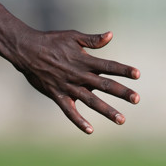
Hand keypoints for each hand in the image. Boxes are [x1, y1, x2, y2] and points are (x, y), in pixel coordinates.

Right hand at [17, 29, 139, 133]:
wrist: (27, 50)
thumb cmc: (51, 41)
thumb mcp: (72, 36)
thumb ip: (92, 40)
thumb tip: (110, 35)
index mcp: (84, 60)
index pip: (108, 65)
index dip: (123, 70)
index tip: (138, 74)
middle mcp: (78, 74)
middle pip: (104, 84)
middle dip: (121, 92)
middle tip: (137, 99)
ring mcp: (68, 86)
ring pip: (91, 100)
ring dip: (106, 110)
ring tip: (121, 119)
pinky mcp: (57, 95)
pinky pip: (69, 111)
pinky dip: (78, 121)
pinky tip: (89, 130)